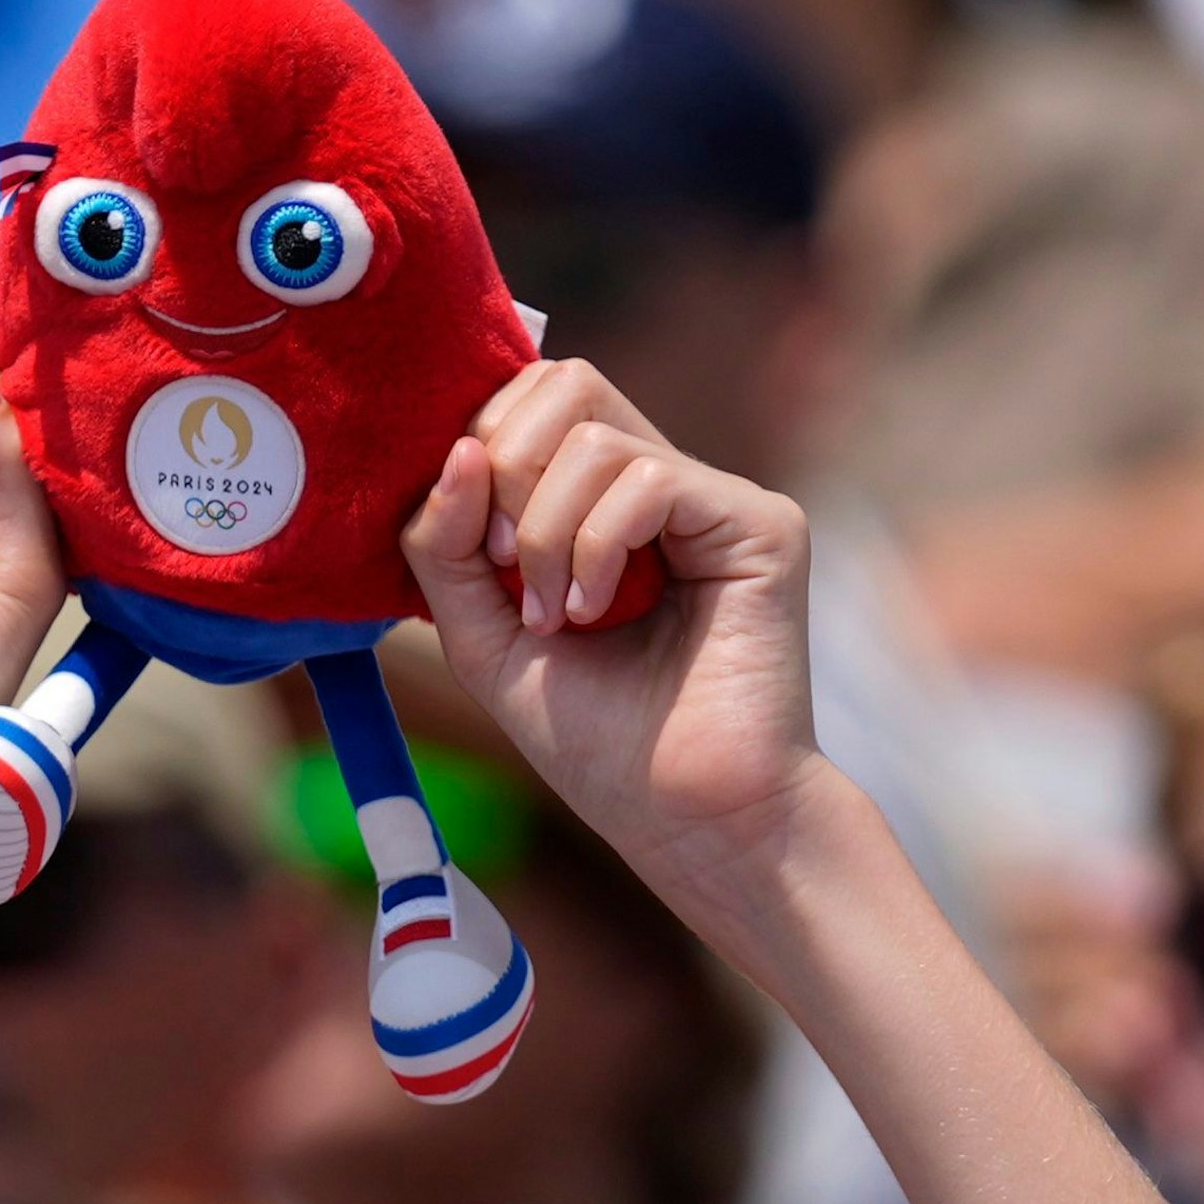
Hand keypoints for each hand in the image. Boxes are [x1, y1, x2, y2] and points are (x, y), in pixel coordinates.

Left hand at [400, 359, 823, 895]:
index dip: (476, 446)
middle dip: (504, 469)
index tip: (471, 550)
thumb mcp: (481, 636)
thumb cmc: (594, 742)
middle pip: (562, 382)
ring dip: (544, 532)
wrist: (685, 821)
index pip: (527, 399)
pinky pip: (648, 478)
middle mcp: (657, 483)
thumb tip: (456, 447)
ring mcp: (712, 497)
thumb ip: (443, 546)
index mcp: (595, 500)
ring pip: (594, 434)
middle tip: (504, 567)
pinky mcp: (760, 522)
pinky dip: (596, 545)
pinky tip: (598, 614)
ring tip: (559, 617)